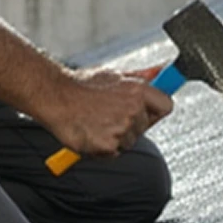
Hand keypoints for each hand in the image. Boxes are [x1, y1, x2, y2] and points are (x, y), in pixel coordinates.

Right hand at [37, 65, 172, 159]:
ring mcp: (121, 128)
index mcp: (138, 90)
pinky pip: (114, 152)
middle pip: (146, 126)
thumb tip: (162, 71)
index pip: (166, 106)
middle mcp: (133, 109)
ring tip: (97, 122)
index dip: (155, 110)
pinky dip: (103, 147)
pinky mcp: (108, 145)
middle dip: (132, 124)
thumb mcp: (115, 75)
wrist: (55, 97)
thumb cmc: (82, 85)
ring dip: (117, 137)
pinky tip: (91, 132)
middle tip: (110, 114)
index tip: (146, 110)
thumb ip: (141, 76)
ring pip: (130, 141)